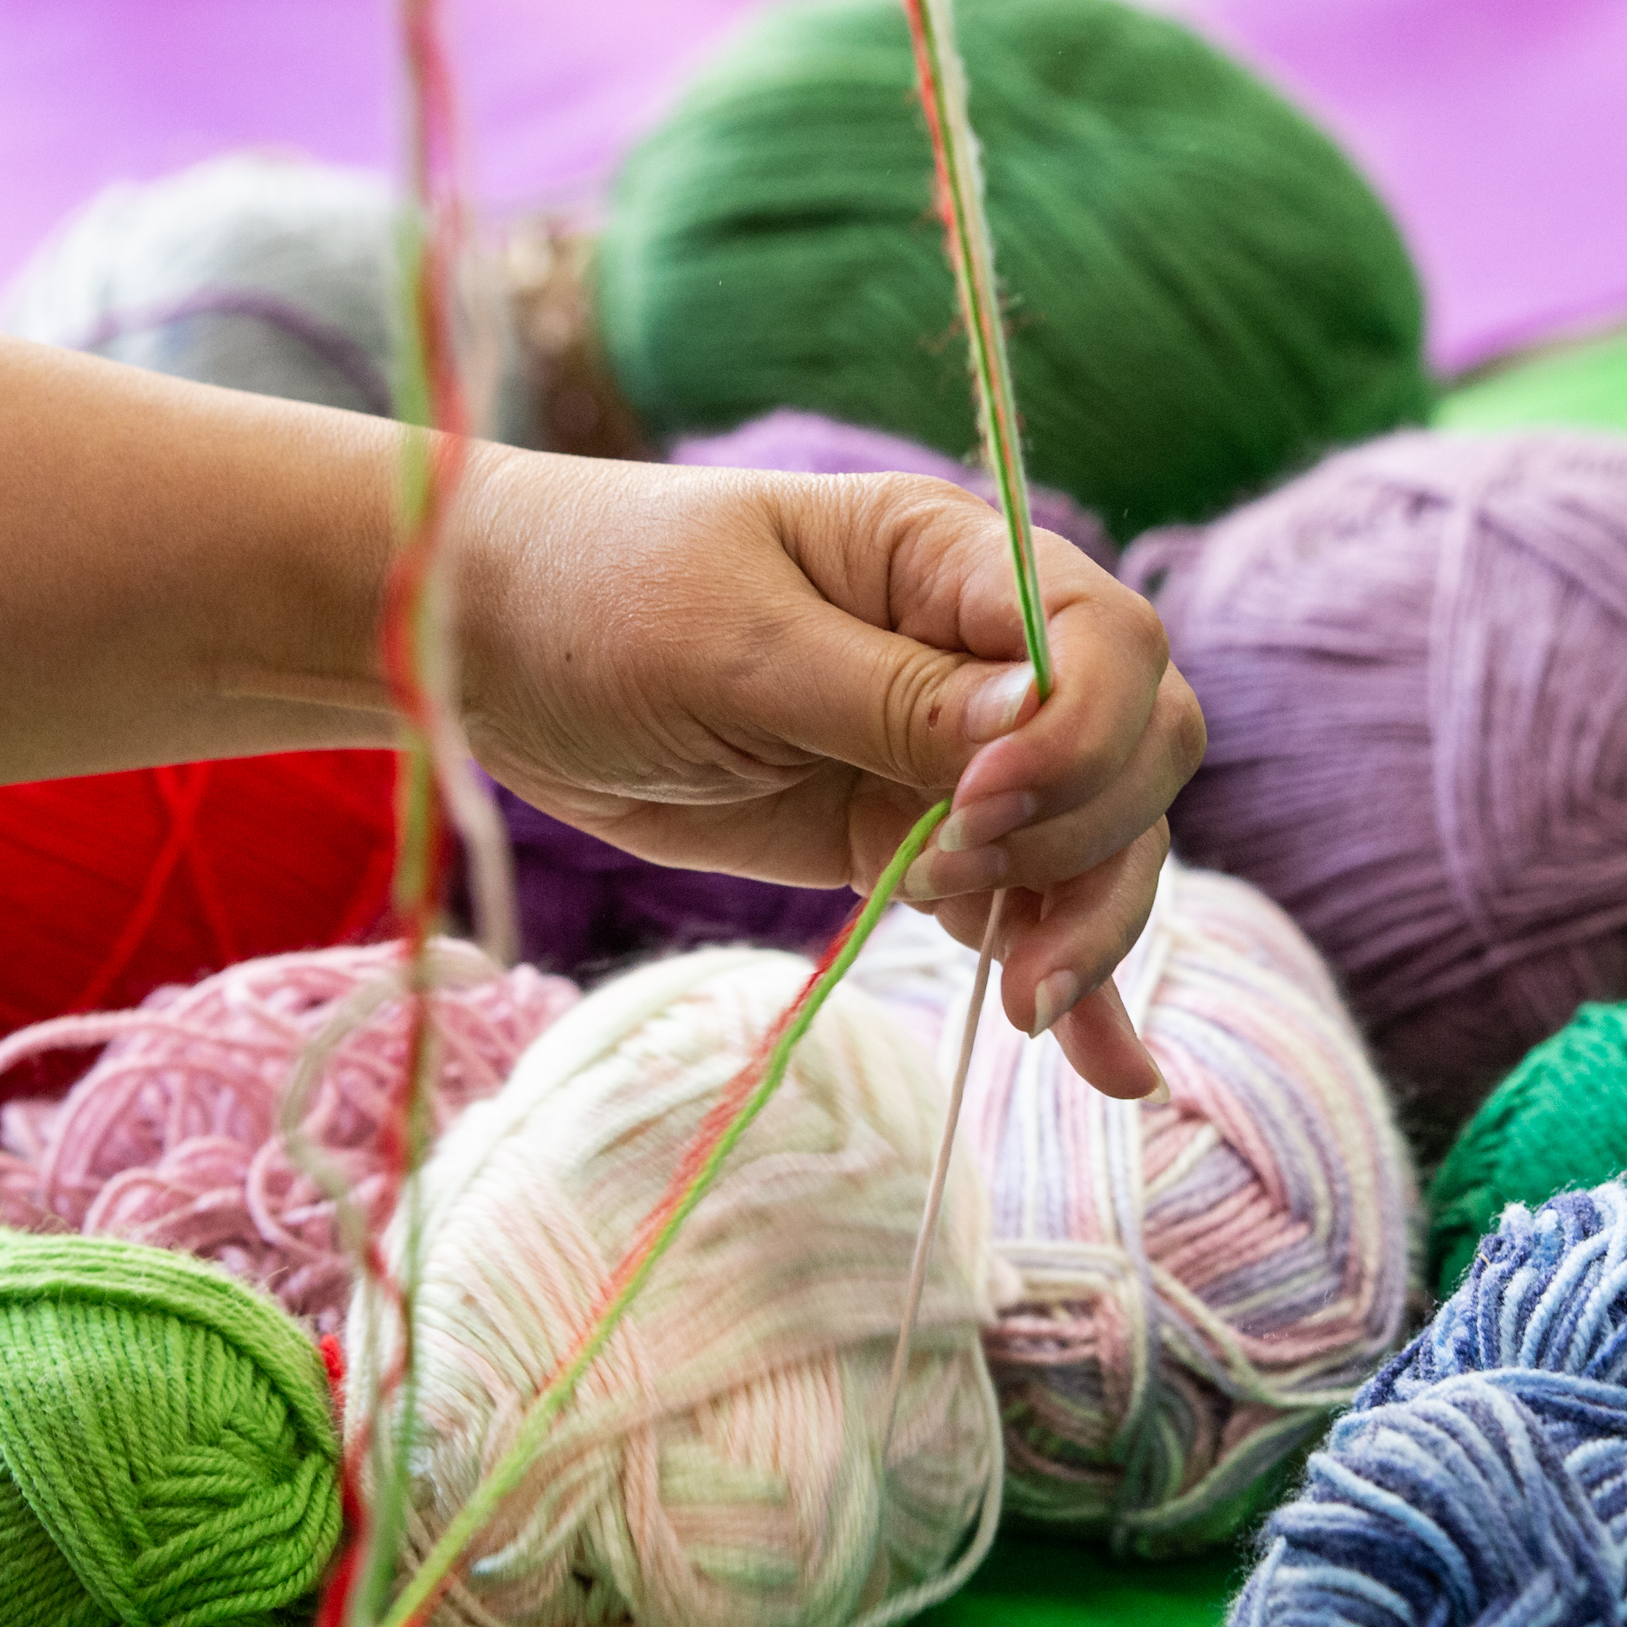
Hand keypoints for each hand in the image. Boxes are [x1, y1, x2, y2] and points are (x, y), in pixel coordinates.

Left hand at [455, 450, 1199, 1097]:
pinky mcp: (904, 836)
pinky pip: (1016, 907)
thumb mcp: (735, 642)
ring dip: (1087, 923)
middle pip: (1137, 746)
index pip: (1107, 641)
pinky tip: (1110, 1068)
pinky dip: (1069, 977)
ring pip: (1095, 838)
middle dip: (1086, 834)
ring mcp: (950, 752)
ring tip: (1023, 1005)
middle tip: (945, 884)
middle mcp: (978, 650)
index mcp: (948, 558)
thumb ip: (890, 696)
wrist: (489, 648)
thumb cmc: (598, 596)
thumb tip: (1033, 737)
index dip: (1078, 735)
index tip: (973, 804)